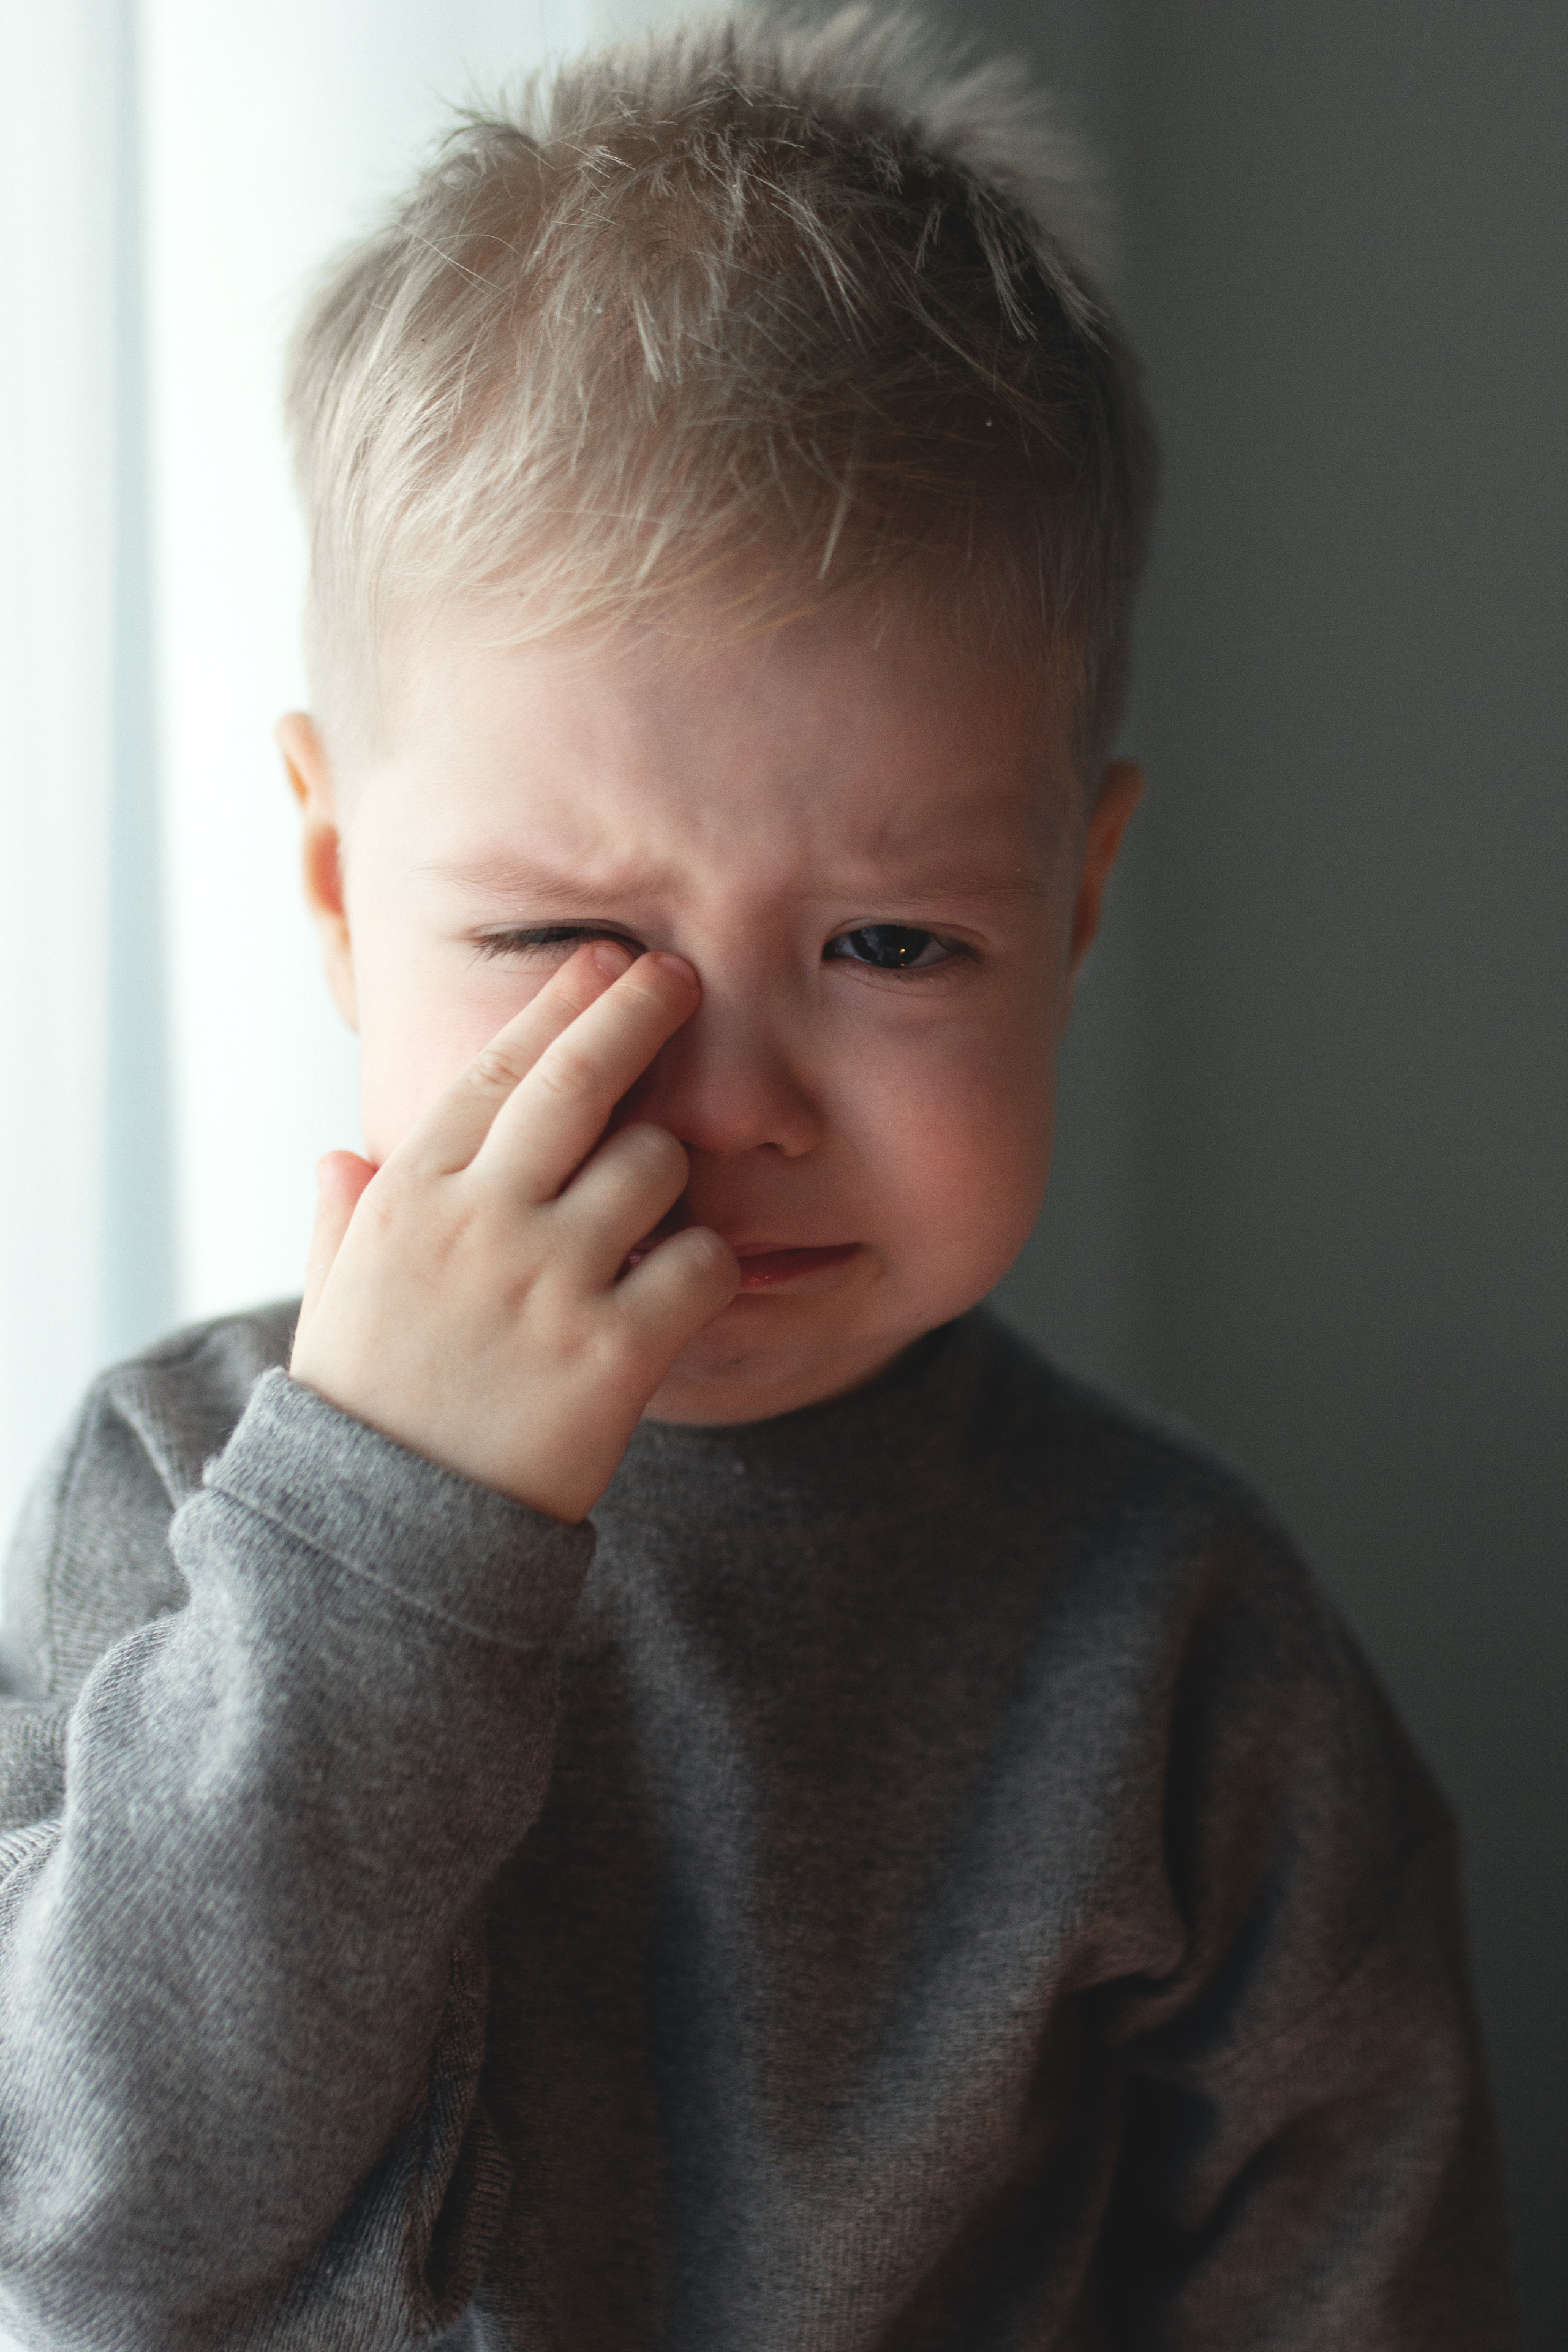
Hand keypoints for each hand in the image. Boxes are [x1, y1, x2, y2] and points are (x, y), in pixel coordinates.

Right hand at [289, 942, 738, 1520]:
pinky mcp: (615, 1352)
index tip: (604, 961)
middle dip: (637, 1010)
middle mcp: (481, 1221)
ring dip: (670, 1175)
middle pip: (581, 1078)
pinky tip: (688, 1287)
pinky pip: (703, 1263)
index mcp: (409, 1198)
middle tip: (679, 977)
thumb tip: (340, 1160)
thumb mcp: (333, 1309)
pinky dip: (709, 1265)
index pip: (497, 1068)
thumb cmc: (367, 1417)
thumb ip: (342, 1226)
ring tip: (650, 1216)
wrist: (388, 1545)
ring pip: (655, 1165)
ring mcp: (550, 1282)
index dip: (559, 1004)